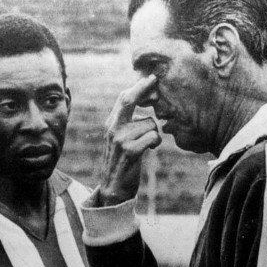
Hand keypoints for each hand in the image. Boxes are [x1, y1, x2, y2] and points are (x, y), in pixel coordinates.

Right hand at [98, 75, 160, 205]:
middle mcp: (112, 128)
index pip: (123, 97)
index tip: (152, 78)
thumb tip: (146, 100)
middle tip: (155, 80)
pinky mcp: (129, 151)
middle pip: (128, 99)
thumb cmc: (122, 160)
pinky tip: (150, 149)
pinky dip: (156, 142)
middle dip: (144, 88)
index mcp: (111, 123)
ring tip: (148, 143)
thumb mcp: (121, 137)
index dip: (138, 86)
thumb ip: (128, 121)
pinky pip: (152, 136)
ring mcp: (119, 139)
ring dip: (155, 132)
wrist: (114, 187)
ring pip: (150, 123)